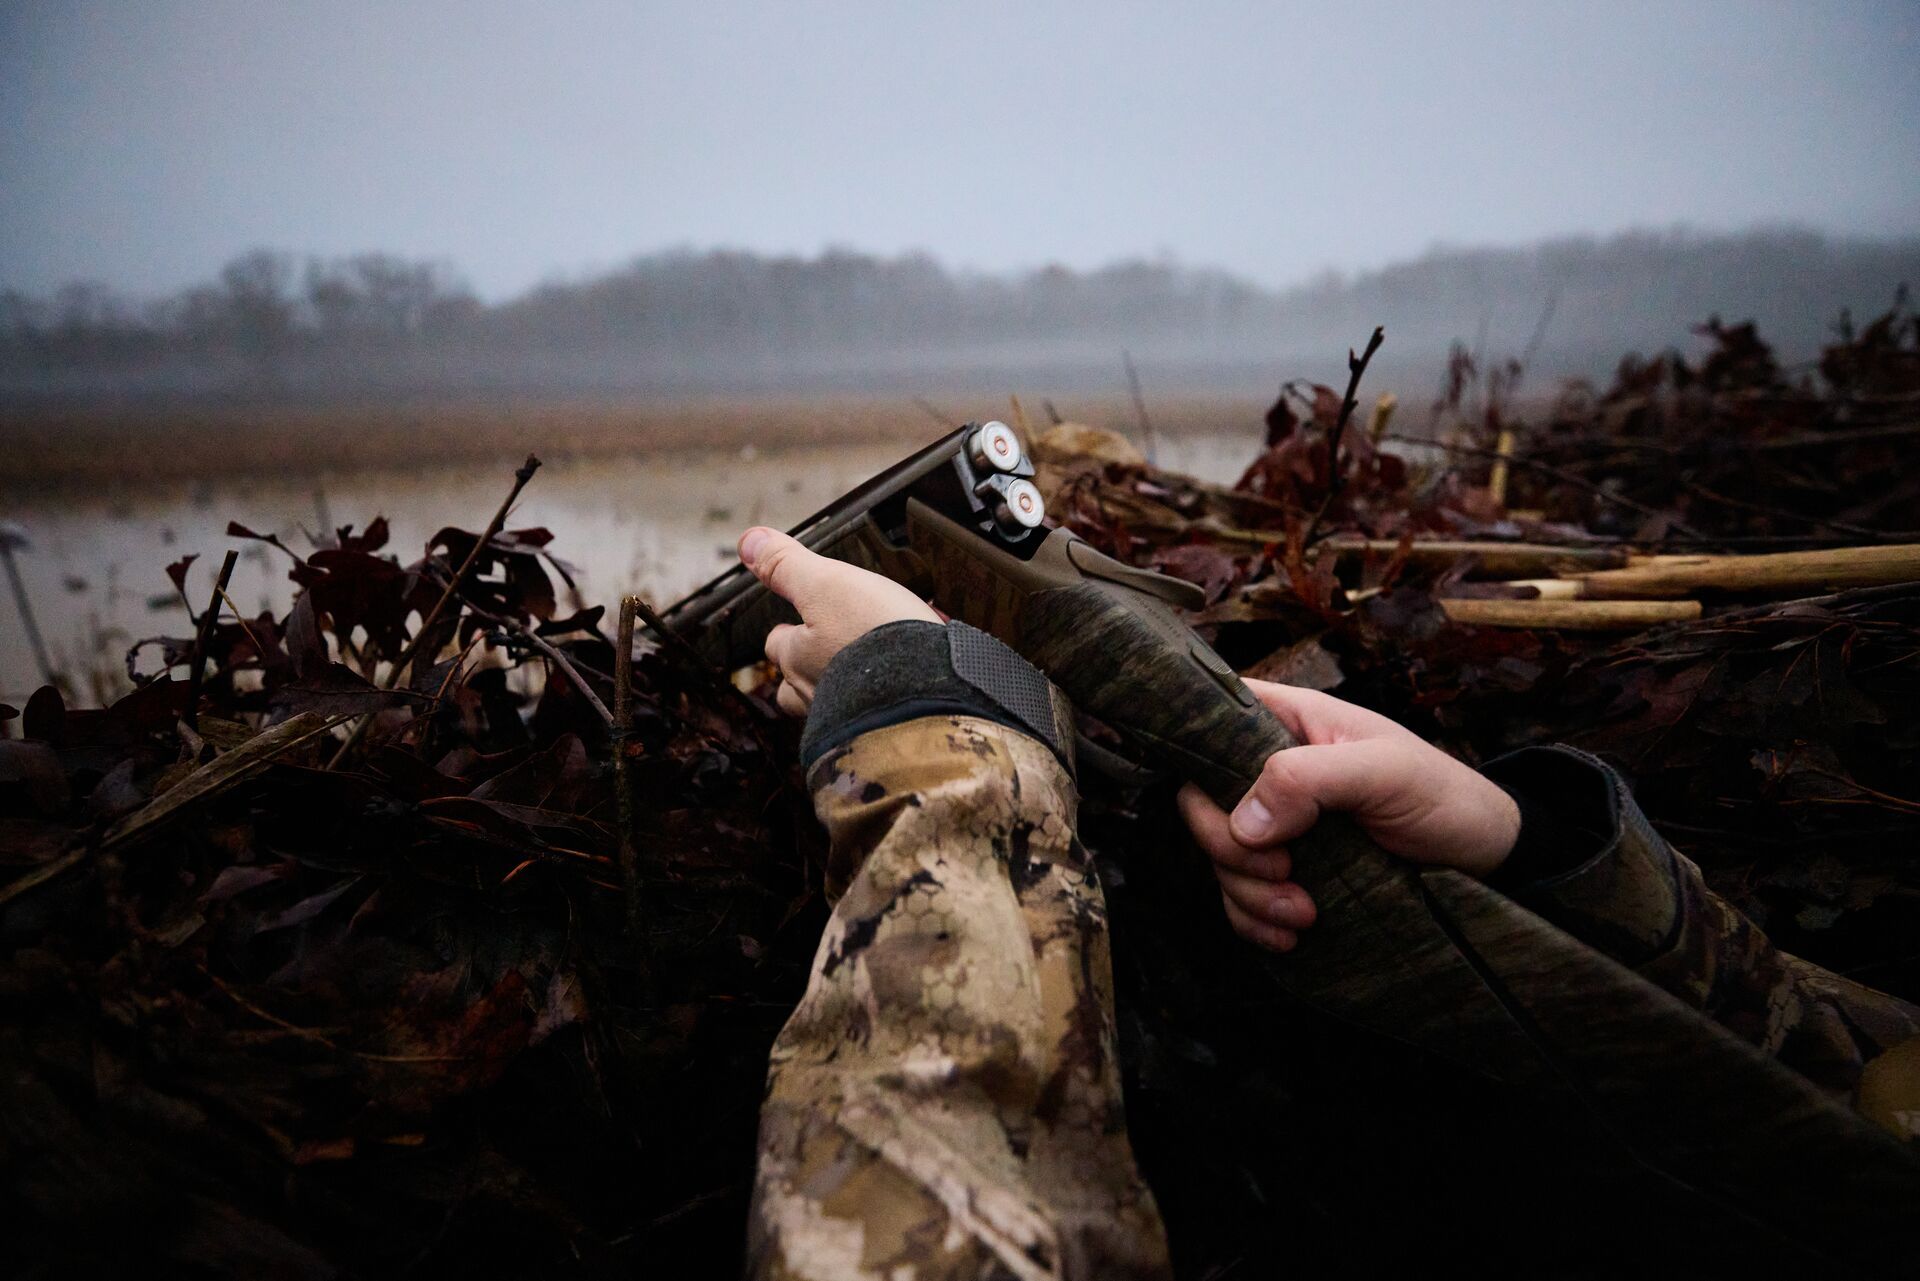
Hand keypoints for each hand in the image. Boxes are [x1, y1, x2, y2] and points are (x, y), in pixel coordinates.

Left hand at [738, 526, 939, 716]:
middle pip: (795, 689)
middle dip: (805, 672)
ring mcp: (851, 718)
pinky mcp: (890, 727)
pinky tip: (906, 685)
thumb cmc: (872, 639)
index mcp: (799, 658)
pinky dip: (885, 698)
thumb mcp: (827, 584)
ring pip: (834, 705)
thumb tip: (749, 542)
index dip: (785, 634)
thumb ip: (788, 566)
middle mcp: (817, 694)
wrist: (928, 689)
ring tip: (863, 675)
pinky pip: (879, 712)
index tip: (790, 627)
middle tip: (821, 656)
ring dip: (843, 689)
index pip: (778, 646)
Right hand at [1177, 679, 1520, 952]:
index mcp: (1288, 722)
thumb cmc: (1442, 796)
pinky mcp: (1285, 873)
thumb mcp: (1383, 772)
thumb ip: (1309, 779)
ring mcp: (1275, 824)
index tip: (1224, 799)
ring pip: (1219, 857)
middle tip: (1282, 868)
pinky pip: (1238, 897)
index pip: (1207, 715)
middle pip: (1201, 800)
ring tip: (1304, 911)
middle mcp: (1270, 769)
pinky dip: (1253, 920)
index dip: (1193, 751)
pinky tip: (1290, 932)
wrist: (1482, 861)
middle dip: (1228, 847)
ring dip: (1248, 893)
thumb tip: (1244, 821)